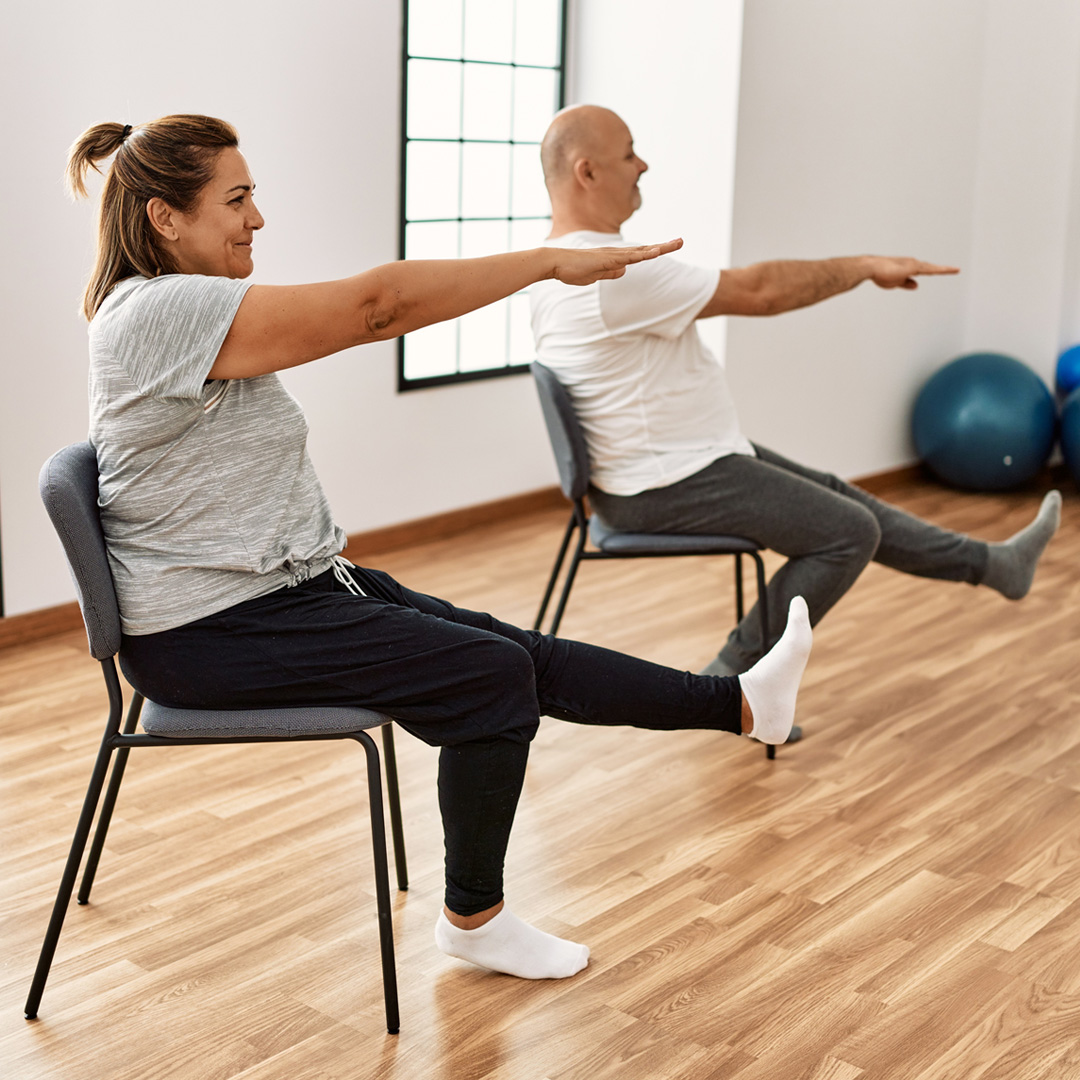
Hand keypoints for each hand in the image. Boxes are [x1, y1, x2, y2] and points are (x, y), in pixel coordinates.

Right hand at [549, 238, 683, 285]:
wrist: (555, 263)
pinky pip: (628, 257)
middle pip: (644, 249)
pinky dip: (642, 255)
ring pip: (640, 252)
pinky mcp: (606, 259)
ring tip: (676, 243)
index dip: (653, 251)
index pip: (638, 255)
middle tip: (681, 241)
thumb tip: (624, 271)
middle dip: (664, 246)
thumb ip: (610, 273)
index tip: (668, 247)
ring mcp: (612, 255)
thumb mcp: (596, 276)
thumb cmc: (572, 269)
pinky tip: (654, 252)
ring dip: (658, 248)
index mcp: (614, 258)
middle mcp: (616, 253)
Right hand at [866, 256, 958, 290]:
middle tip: (954, 269)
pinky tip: (948, 270)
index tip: (942, 271)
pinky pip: (930, 269)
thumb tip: (917, 285)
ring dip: (944, 269)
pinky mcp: (913, 267)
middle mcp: (912, 263)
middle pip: (930, 268)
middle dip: (942, 269)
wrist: (871, 267)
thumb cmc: (879, 274)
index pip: (923, 270)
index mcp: (907, 267)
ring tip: (955, 270)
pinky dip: (940, 270)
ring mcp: (913, 264)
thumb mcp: (895, 282)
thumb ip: (906, 283)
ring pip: (932, 268)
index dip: (933, 271)